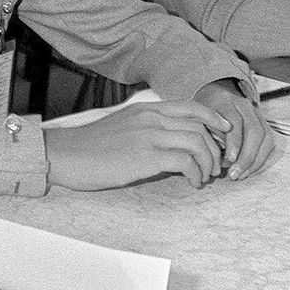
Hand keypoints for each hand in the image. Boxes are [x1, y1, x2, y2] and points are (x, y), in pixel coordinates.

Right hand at [46, 100, 229, 189]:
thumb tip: (168, 145)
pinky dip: (196, 174)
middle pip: (200, 127)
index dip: (213, 118)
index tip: (224, 132)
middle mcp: (150, 118)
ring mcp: (149, 135)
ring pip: (197, 143)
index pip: (190, 106)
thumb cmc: (89, 147)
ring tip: (203, 178)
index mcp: (145, 109)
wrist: (65, 154)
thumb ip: (145, 129)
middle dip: (215, 150)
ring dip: (208, 164)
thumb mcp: (121, 128)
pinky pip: (186, 161)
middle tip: (214, 168)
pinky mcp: (146, 156)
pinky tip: (191, 183)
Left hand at [193, 81, 273, 179]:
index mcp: (224, 101)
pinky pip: (269, 142)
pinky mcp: (263, 122)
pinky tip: (249, 170)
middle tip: (234, 174)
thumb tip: (219, 161)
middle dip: (246, 156)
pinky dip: (260, 159)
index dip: (234, 141)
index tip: (230, 158)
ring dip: (255, 160)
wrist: (213, 95)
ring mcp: (256, 113)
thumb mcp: (197, 120)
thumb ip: (206, 136)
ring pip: (265, 137)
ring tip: (241, 175)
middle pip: (254, 130)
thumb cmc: (202, 113)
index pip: (235, 120)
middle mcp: (244, 105)